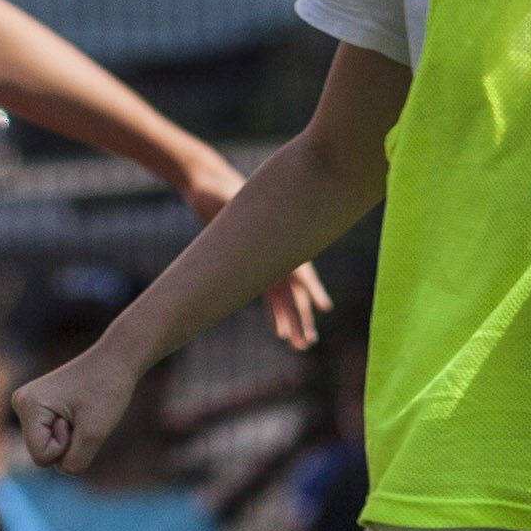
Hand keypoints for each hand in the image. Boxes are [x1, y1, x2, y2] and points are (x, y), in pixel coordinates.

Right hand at [10, 349, 138, 474]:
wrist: (115, 360)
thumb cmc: (107, 391)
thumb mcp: (95, 434)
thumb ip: (74, 463)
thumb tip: (61, 470)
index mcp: (28, 406)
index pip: (42, 457)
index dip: (67, 447)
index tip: (79, 420)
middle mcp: (21, 403)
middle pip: (42, 453)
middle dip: (68, 443)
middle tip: (83, 415)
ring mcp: (27, 404)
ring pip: (48, 446)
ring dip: (71, 438)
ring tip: (82, 412)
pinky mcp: (38, 406)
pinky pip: (51, 436)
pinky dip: (70, 431)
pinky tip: (78, 411)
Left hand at [177, 153, 334, 351]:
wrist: (209, 187)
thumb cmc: (220, 190)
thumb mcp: (229, 199)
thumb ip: (236, 209)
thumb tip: (231, 206)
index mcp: (279, 237)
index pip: (298, 266)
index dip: (310, 288)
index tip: (322, 308)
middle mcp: (279, 251)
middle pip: (295, 290)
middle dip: (300, 317)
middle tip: (305, 343)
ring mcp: (269, 260)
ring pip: (285, 297)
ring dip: (290, 320)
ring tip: (298, 344)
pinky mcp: (255, 266)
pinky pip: (269, 294)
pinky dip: (274, 312)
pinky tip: (278, 331)